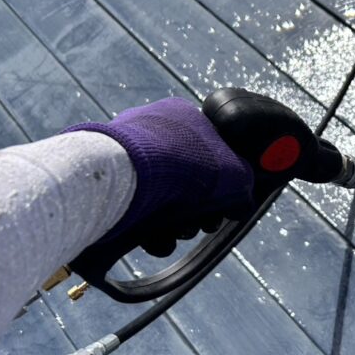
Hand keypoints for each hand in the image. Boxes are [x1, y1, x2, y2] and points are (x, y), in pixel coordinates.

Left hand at [64, 97, 255, 260]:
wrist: (132, 175)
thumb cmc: (189, 164)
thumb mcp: (236, 173)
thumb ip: (245, 184)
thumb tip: (241, 202)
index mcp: (183, 116)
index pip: (210, 152)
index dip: (221, 184)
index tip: (224, 206)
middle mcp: (153, 131)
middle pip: (187, 182)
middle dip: (198, 211)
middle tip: (203, 223)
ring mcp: (126, 156)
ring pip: (163, 201)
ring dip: (177, 225)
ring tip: (178, 231)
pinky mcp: (109, 183)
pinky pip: (137, 213)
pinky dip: (150, 231)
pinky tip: (156, 238)